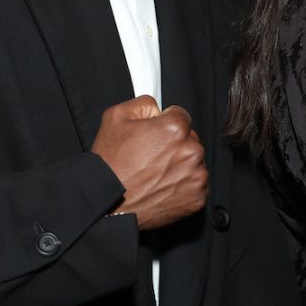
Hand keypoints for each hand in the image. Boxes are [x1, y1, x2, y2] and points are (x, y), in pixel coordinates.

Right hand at [90, 96, 207, 229]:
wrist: (108, 201)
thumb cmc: (111, 164)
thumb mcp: (116, 116)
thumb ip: (144, 103)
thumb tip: (158, 107)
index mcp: (175, 128)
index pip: (181, 116)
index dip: (165, 124)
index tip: (156, 135)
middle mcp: (191, 151)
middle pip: (189, 139)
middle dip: (174, 144)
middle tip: (151, 156)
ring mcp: (196, 176)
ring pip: (194, 162)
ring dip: (180, 165)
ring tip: (155, 173)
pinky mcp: (197, 197)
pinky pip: (196, 185)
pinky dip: (183, 185)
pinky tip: (163, 186)